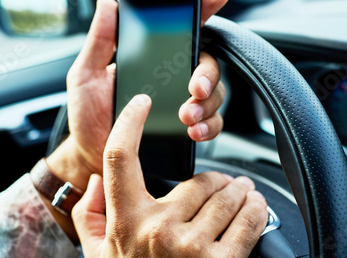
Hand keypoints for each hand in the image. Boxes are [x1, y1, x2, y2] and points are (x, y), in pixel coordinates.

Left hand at [60, 0, 228, 177]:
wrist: (92, 156)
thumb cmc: (89, 115)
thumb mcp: (86, 75)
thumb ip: (99, 41)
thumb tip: (106, 4)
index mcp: (152, 59)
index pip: (182, 28)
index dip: (202, 9)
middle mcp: (172, 77)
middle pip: (207, 63)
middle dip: (207, 73)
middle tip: (194, 87)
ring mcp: (182, 102)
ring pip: (215, 93)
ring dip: (207, 103)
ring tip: (186, 116)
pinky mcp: (188, 128)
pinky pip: (213, 123)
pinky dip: (209, 126)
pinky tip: (194, 131)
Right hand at [72, 95, 267, 257]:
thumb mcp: (98, 253)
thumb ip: (89, 212)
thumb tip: (96, 178)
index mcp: (124, 222)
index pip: (120, 158)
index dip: (129, 122)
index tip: (141, 104)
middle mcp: (156, 231)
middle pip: (197, 179)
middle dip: (213, 179)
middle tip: (220, 183)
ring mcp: (190, 248)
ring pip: (226, 195)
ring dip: (238, 190)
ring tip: (240, 192)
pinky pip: (249, 220)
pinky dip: (256, 208)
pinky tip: (254, 206)